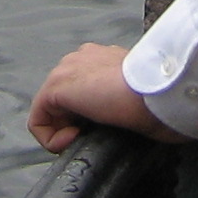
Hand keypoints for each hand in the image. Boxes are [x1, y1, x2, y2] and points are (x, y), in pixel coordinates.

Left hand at [28, 44, 183, 152]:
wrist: (157, 89)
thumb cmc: (158, 97)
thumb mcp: (141, 96)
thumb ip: (128, 98)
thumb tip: (131, 115)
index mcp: (104, 58)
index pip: (84, 88)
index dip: (91, 117)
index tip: (108, 125)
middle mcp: (82, 57)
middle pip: (64, 99)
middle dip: (76, 123)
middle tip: (96, 134)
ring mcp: (66, 69)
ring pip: (50, 110)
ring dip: (65, 131)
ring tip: (87, 137)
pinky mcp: (55, 87)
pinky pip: (38, 121)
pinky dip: (51, 139)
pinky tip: (75, 139)